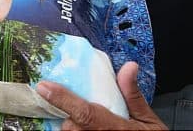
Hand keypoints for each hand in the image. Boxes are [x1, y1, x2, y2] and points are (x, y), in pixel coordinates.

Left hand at [36, 62, 166, 130]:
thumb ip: (133, 95)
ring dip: (70, 127)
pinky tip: (76, 125)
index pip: (84, 113)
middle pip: (70, 126)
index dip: (62, 99)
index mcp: (116, 128)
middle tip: (69, 105)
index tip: (44, 86)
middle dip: (68, 116)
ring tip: (73, 119)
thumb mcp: (149, 120)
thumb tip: (129, 67)